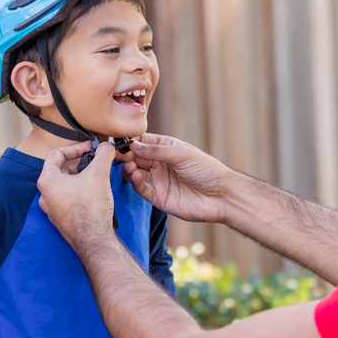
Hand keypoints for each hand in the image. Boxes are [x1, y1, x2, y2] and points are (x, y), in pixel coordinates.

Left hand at [38, 141, 116, 250]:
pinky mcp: (61, 218)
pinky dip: (80, 190)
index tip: (90, 148)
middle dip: (80, 162)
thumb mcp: (99, 174)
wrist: (93, 238)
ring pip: (65, 184)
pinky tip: (95, 192)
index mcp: (47, 181)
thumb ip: (103, 154)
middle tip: (96, 161)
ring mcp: (52, 208)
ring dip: (81, 176)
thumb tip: (107, 146)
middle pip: (61, 169)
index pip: (56, 153)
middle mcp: (45, 194)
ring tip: (97, 176)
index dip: (75, 147)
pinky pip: (68, 198)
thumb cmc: (91, 208)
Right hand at [117, 133, 233, 223]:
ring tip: (128, 166)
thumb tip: (133, 145)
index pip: (143, 142)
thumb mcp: (181, 154)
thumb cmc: (207, 170)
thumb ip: (156, 151)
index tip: (119, 141)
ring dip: (128, 169)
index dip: (131, 142)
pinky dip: (134, 182)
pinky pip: (141, 188)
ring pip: (135, 173)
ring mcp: (158, 180)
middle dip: (125, 155)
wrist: (221, 196)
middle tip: (116, 155)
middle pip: (135, 157)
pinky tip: (134, 176)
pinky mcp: (158, 197)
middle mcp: (160, 164)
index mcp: (167, 149)